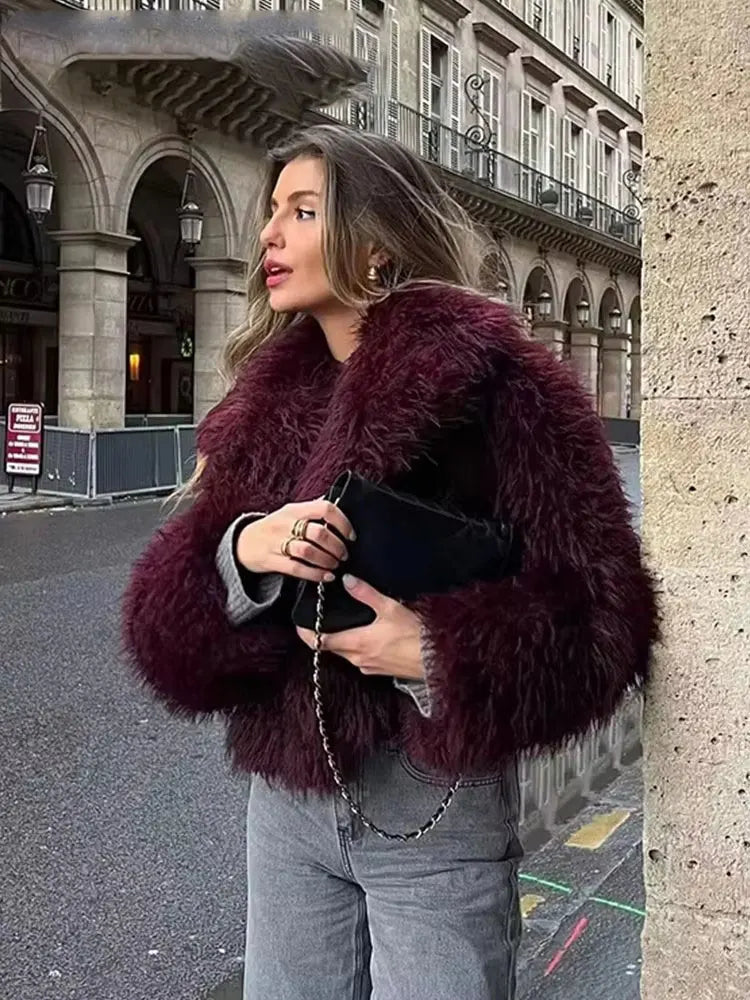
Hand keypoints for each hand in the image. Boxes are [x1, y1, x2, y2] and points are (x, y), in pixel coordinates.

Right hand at [236, 499, 354, 583]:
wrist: (242, 543)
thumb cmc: (273, 527)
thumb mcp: (290, 513)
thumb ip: (312, 510)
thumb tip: (339, 505)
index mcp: (294, 509)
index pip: (324, 508)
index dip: (342, 522)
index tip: (351, 535)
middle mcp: (286, 524)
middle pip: (318, 533)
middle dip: (337, 546)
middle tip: (344, 554)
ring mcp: (277, 542)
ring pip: (308, 551)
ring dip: (327, 560)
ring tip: (335, 565)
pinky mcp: (271, 560)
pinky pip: (296, 568)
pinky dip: (315, 574)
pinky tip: (326, 577)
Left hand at [296, 575, 424, 681]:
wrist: (437, 660)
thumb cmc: (416, 635)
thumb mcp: (390, 608)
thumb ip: (366, 593)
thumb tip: (347, 580)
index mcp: (356, 643)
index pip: (319, 642)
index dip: (306, 633)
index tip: (299, 623)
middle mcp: (358, 659)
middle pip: (332, 647)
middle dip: (325, 635)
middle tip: (321, 618)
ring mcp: (369, 667)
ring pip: (346, 653)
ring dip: (343, 641)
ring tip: (345, 623)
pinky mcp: (380, 670)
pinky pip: (361, 658)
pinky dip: (358, 647)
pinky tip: (369, 636)